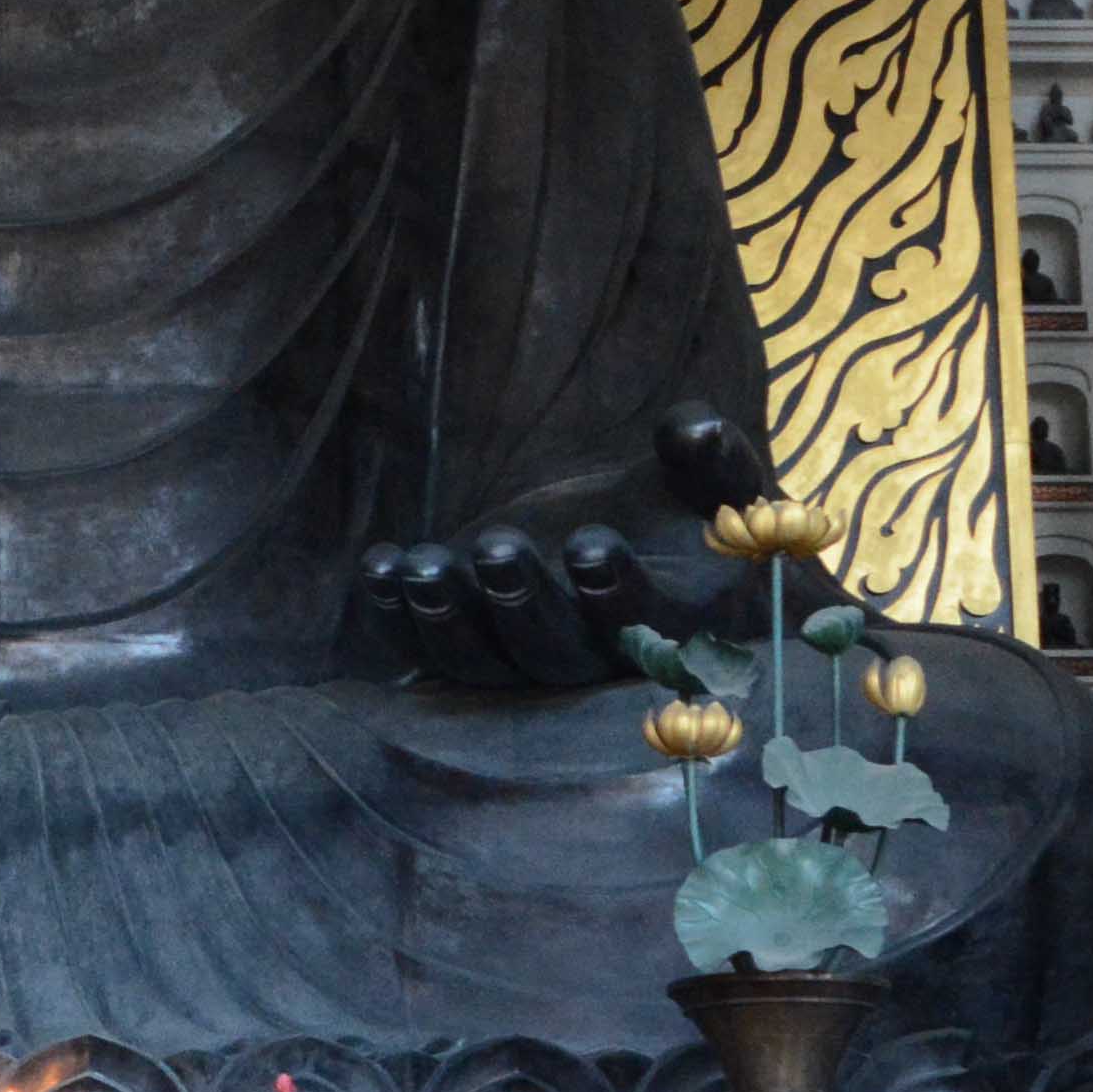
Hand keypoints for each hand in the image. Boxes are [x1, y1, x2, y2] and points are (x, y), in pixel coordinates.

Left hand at [365, 410, 787, 689]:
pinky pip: (427, 653)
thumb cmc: (676, 509)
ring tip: (424, 566)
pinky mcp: (470, 649)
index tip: (589, 543)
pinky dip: (397, 617)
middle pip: (553, 656)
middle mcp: (591, 660)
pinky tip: (381, 567)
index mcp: (666, 625)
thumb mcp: (707, 480)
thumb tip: (695, 427)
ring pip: (484, 664)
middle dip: (520, 605)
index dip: (615, 595)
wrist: (626, 534)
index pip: (642, 627)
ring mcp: (523, 662)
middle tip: (499, 549)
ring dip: (448, 618)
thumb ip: (711, 460)